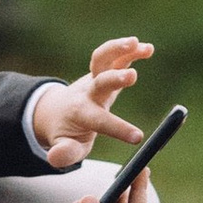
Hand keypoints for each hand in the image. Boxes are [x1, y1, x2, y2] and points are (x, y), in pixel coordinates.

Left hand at [34, 36, 152, 167]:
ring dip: (119, 50)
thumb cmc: (67, 131)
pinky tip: (147, 48)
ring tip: (138, 44)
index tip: (138, 137)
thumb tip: (55, 158)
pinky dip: (130, 50)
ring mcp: (95, 77)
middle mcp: (88, 92)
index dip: (118, 128)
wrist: (58, 110)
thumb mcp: (65, 147)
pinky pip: (115, 56)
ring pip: (103, 58)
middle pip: (99, 81)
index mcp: (82, 113)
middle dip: (114, 78)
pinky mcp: (103, 70)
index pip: (99, 120)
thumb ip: (64, 153)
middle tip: (131, 77)